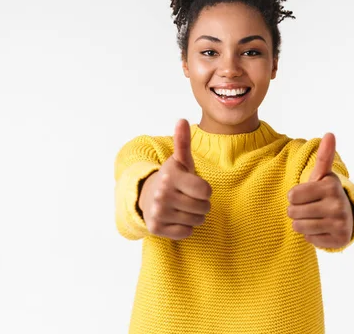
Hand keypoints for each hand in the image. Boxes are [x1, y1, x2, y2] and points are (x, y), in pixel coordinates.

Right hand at [138, 119, 211, 239]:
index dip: (205, 190)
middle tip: (189, 198)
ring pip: (196, 221)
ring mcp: (158, 212)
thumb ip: (183, 142)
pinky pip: (186, 232)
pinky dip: (185, 227)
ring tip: (183, 207)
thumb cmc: (173, 178)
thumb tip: (181, 120)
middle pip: (203, 208)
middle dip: (201, 204)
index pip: (206, 191)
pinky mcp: (156, 228)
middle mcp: (162, 194)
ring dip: (194, 216)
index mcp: (171, 176)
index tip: (195, 186)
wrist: (147, 196)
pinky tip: (176, 218)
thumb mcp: (180, 161)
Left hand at [287, 133, 352, 248]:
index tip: (306, 194)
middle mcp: (338, 204)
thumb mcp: (322, 175)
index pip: (292, 195)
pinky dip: (311, 236)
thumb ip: (324, 156)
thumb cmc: (325, 193)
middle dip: (296, 211)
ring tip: (313, 218)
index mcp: (331, 185)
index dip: (294, 196)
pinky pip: (309, 240)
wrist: (344, 216)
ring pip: (299, 227)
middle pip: (293, 213)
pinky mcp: (339, 240)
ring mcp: (340, 223)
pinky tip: (321, 229)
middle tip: (309, 208)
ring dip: (301, 224)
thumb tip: (330, 133)